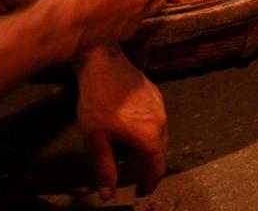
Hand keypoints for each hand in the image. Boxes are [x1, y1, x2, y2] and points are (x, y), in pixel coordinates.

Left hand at [76, 47, 167, 200]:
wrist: (103, 63)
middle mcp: (161, 122)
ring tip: (130, 154)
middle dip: (148, 168)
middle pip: (160, 153)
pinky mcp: (156, 95)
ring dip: (148, 149)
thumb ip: (105, 168)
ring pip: (160, 136)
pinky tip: (131, 129)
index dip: (148, 184)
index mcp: (149, 137)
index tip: (139, 192)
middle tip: (132, 176)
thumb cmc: (97, 102)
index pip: (156, 168)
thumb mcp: (96, 139)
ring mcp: (161, 107)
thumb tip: (108, 194)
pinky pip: (158, 121)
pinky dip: (149, 132)